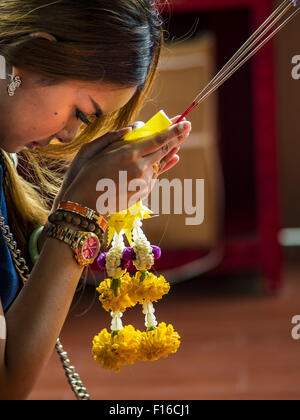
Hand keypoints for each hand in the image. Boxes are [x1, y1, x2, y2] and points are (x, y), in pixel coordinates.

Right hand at [62, 119, 190, 214]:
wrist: (86, 203)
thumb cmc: (88, 174)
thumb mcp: (99, 150)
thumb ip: (118, 137)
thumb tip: (135, 128)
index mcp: (130, 154)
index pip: (158, 139)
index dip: (173, 130)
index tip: (184, 122)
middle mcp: (140, 168)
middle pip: (164, 150)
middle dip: (177, 138)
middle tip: (187, 127)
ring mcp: (143, 181)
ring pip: (161, 163)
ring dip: (171, 151)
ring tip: (180, 141)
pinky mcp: (143, 192)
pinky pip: (154, 175)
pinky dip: (162, 165)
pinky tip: (170, 158)